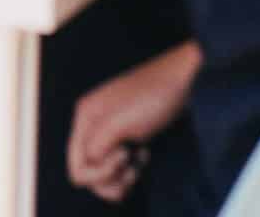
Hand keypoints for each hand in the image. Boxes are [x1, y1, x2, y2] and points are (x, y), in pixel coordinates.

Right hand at [68, 42, 201, 203]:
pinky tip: (144, 155)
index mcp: (86, 119)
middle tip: (132, 164)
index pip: (77, 167)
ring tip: (138, 163)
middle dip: (111, 179)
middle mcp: (93, 127)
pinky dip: (131, 170)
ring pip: (104, 174)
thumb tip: (88, 166)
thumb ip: (96, 146)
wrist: (183, 81)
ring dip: (121, 178)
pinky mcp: (126, 139)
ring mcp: (110, 134)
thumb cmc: (152, 97)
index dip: (99, 173)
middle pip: (89, 174)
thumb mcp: (119, 122)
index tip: (123, 156)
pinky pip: (119, 168)